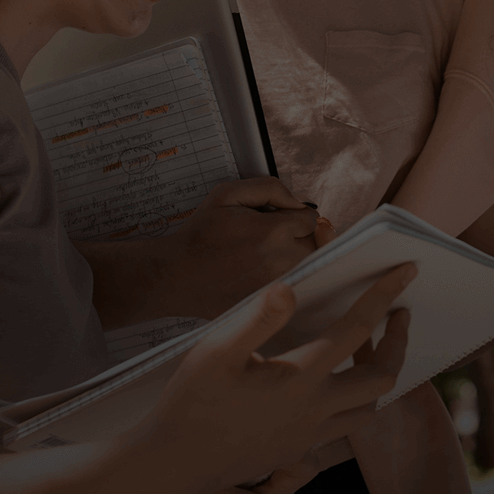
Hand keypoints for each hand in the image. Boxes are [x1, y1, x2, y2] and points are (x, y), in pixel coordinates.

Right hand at [134, 264, 413, 493]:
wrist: (172, 465)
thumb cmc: (190, 403)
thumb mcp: (215, 351)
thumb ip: (257, 318)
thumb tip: (290, 287)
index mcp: (299, 378)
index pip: (358, 329)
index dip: (384, 295)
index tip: (406, 270)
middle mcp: (315, 410)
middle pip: (383, 377)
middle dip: (399, 342)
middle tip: (401, 314)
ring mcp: (310, 435)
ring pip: (369, 409)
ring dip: (382, 375)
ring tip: (374, 347)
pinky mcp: (299, 450)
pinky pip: (345, 427)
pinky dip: (356, 401)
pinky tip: (338, 384)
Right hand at [159, 178, 334, 319]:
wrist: (176, 275)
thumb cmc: (201, 233)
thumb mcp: (227, 194)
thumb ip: (270, 188)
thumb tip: (298, 203)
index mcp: (274, 232)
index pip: (312, 219)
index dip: (295, 216)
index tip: (277, 220)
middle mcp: (282, 261)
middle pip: (316, 244)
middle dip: (301, 237)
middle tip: (273, 237)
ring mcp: (278, 286)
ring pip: (309, 266)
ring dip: (296, 258)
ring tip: (267, 255)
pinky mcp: (272, 304)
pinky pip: (297, 288)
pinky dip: (288, 279)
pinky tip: (264, 274)